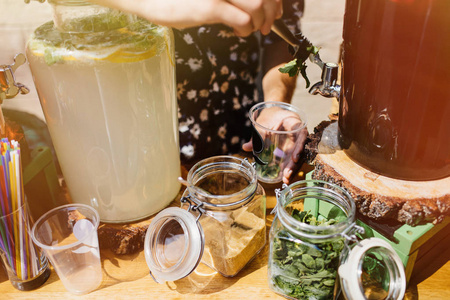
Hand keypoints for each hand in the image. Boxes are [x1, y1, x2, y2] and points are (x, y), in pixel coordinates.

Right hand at [89, 0, 282, 35]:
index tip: (276, 12)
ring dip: (259, 22)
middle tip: (266, 27)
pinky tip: (238, 31)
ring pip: (258, 4)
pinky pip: (242, 19)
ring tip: (248, 29)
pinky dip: (246, 29)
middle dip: (272, 13)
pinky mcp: (210, 6)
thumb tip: (254, 7)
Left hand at [243, 105, 307, 183]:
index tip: (294, 158)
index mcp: (294, 123)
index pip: (301, 135)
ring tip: (286, 180)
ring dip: (293, 168)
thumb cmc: (270, 116)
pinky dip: (289, 167)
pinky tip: (285, 176)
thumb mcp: (262, 123)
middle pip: (301, 150)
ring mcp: (296, 142)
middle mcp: (299, 134)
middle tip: (287, 176)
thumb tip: (245, 147)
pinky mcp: (292, 148)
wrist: (273, 112)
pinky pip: (293, 158)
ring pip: (298, 156)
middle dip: (294, 164)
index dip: (299, 147)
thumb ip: (256, 135)